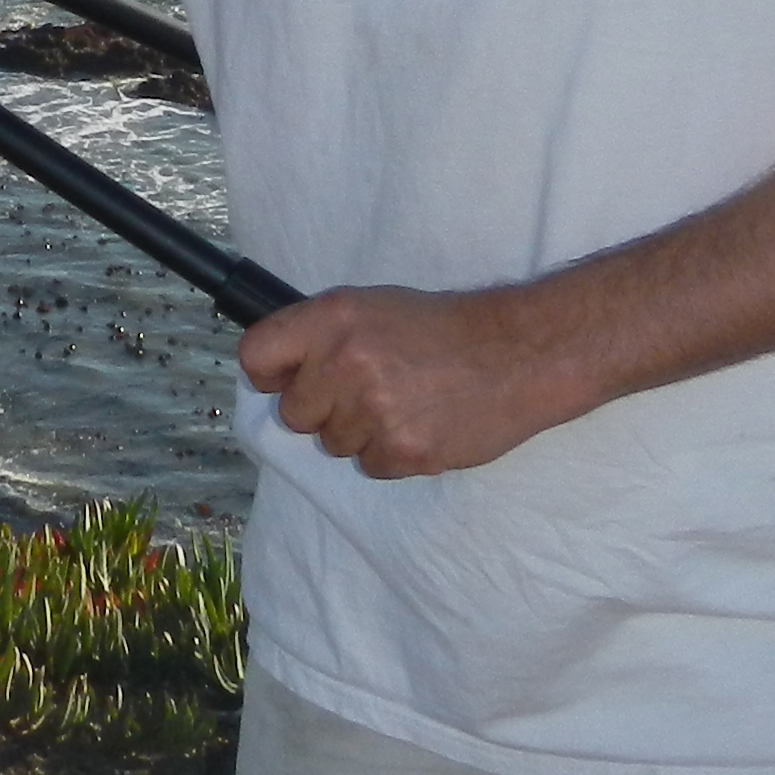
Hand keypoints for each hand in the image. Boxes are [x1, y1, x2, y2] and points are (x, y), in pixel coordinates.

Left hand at [237, 285, 591, 479]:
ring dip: (360, 434)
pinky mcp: (404, 449)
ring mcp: (374, 409)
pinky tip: (421, 425)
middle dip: (322, 411)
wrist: (518, 353)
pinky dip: (391, 455)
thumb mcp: (372, 307)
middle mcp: (345, 361)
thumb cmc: (443, 329)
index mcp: (332, 317)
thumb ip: (319, 335)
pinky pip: (370, 467)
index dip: (268, 376)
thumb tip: (274, 373)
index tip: (284, 382)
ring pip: (332, 445)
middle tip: (365, 393)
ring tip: (402, 405)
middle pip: (293, 415)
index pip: (256, 356)